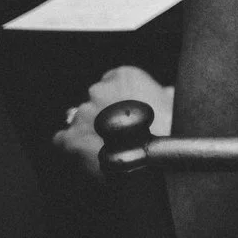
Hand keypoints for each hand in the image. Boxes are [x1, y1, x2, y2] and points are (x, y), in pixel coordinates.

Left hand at [51, 66, 172, 177]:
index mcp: (124, 75)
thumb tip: (165, 93)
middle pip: (96, 99)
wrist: (156, 162)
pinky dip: (71, 146)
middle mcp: (99, 89)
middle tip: (119, 132)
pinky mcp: (71, 138)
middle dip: (104, 113)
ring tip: (107, 147)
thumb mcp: (174, 102)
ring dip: (90, 130)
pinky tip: (88, 155)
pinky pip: (63, 139)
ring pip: (80, 120)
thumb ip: (163, 94)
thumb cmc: (170, 129)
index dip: (120, 98)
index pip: (113, 81)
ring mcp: (83, 114)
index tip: (128, 111)